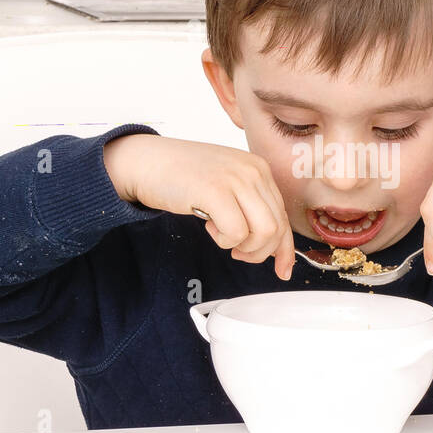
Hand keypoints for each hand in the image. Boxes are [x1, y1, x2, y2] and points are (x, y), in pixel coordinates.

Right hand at [104, 134, 294, 279]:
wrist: (148, 162)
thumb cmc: (183, 177)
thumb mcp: (227, 186)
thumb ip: (251, 208)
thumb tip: (273, 249)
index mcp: (259, 168)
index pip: (284, 216)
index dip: (285, 249)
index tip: (282, 270)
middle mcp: (253, 171)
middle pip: (277, 228)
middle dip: (259, 252)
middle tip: (237, 252)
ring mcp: (236, 179)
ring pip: (264, 233)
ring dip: (243, 246)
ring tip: (222, 236)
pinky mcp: (216, 191)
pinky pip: (236, 233)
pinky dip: (224, 240)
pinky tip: (209, 226)